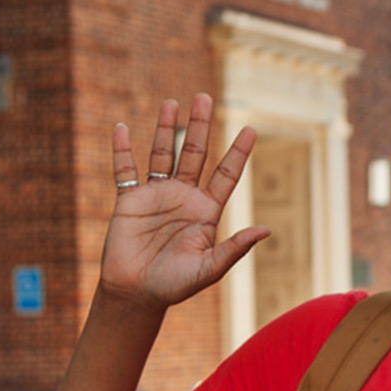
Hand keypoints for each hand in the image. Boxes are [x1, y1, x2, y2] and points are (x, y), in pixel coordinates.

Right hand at [102, 94, 266, 309]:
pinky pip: (125, 170)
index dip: (238, 152)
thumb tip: (267, 230)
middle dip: (200, 126)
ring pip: (163, 153)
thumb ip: (235, 248)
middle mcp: (183, 197)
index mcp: (206, 211)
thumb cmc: (175, 285)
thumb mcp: (210, 268)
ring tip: (172, 102)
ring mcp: (156, 196)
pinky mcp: (129, 201)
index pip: (226, 175)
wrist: (136, 294)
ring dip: (167, 128)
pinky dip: (122, 150)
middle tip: (204, 97)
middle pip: (195, 154)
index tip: (251, 129)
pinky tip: (123, 129)